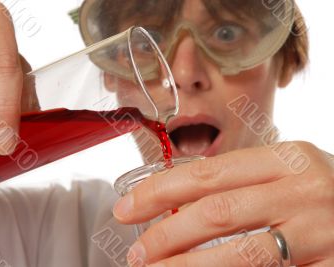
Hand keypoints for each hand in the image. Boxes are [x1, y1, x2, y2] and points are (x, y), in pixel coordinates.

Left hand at [113, 142, 333, 265]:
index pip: (208, 172)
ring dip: (187, 266)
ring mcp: (320, 232)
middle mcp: (305, 191)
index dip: (160, 191)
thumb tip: (176, 201)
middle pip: (217, 212)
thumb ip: (239, 184)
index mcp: (288, 159)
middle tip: (138, 251)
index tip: (128, 207)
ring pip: (239, 254)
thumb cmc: (324, 195)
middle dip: (166, 234)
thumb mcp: (287, 174)